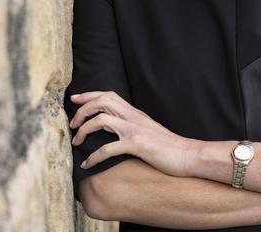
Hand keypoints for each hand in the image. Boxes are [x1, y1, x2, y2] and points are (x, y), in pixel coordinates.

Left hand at [69, 90, 196, 176]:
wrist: (187, 155)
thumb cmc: (168, 146)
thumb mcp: (148, 129)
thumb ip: (133, 124)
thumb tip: (116, 127)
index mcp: (135, 113)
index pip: (109, 95)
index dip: (89, 95)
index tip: (74, 99)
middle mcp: (133, 117)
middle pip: (101, 102)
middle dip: (82, 110)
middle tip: (72, 124)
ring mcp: (134, 130)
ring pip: (100, 120)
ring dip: (83, 131)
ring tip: (77, 143)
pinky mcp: (136, 145)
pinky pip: (107, 149)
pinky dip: (93, 157)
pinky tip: (87, 165)